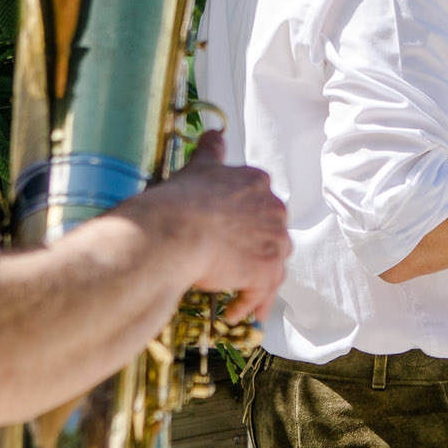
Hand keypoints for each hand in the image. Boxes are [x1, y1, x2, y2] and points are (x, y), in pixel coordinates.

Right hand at [133, 130, 290, 320]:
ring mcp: (274, 240)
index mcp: (256, 182)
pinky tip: (230, 314)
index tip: (232, 238)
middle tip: (233, 270)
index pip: (261, 205)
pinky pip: (261, 293)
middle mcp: (274, 209)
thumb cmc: (178, 200)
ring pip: (273, 268)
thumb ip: (210, 153)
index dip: (247, 225)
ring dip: (255, 286)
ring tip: (237, 302)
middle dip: (255, 256)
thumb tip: (214, 133)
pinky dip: (248, 305)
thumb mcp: (197, 168)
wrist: (173, 230)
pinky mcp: (267, 269)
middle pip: (273, 238)